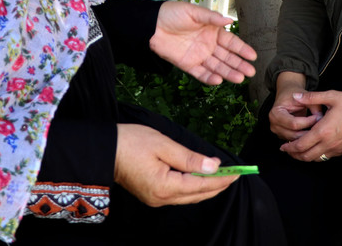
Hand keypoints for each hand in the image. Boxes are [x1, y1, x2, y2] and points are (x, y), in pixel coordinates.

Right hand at [114, 124, 238, 205]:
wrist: (103, 150)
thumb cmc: (131, 142)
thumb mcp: (163, 144)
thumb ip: (190, 158)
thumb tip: (213, 166)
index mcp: (165, 186)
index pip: (201, 185)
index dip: (221, 179)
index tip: (238, 172)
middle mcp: (162, 199)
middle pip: (198, 195)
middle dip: (218, 185)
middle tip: (235, 174)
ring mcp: (156, 199)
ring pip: (190, 197)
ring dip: (207, 187)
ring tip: (223, 176)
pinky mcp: (152, 196)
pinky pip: (180, 195)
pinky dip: (194, 187)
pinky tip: (201, 178)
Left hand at [149, 1, 255, 84]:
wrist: (152, 24)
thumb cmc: (173, 13)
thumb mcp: (194, 12)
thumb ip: (211, 18)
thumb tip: (230, 20)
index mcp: (212, 31)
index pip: (231, 42)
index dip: (242, 49)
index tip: (253, 56)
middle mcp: (208, 45)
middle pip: (227, 57)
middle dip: (239, 64)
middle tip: (251, 72)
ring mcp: (199, 56)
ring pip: (216, 67)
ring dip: (228, 73)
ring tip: (239, 79)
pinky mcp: (188, 65)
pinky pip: (200, 73)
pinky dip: (209, 78)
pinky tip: (218, 81)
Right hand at [268, 72, 323, 141]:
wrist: (287, 95)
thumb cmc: (294, 96)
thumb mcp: (304, 96)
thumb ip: (313, 105)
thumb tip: (320, 117)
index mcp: (275, 113)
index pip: (294, 124)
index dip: (308, 122)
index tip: (318, 116)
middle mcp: (273, 124)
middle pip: (294, 134)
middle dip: (309, 131)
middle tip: (320, 124)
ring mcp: (277, 132)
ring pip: (295, 140)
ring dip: (307, 135)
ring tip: (316, 128)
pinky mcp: (282, 136)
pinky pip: (295, 141)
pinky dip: (304, 138)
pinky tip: (311, 132)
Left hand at [278, 90, 341, 161]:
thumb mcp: (332, 96)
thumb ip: (311, 97)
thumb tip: (295, 97)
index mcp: (323, 131)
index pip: (301, 145)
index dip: (289, 147)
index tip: (283, 146)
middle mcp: (329, 143)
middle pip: (306, 156)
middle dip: (294, 155)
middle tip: (287, 150)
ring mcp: (338, 149)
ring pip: (317, 159)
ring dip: (305, 157)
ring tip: (298, 150)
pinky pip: (327, 157)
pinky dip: (317, 155)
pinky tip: (315, 148)